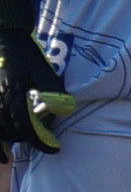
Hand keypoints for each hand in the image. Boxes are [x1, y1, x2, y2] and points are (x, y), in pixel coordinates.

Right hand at [0, 0, 72, 154]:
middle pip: (9, 131)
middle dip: (24, 140)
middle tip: (39, 142)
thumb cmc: (26, 55)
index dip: (40, 142)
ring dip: (4, 141)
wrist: (4, 38)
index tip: (54, 149)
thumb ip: (54, 93)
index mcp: (13, 94)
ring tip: (9, 153)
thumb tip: (63, 112)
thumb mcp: (45, 71)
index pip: (25, 127)